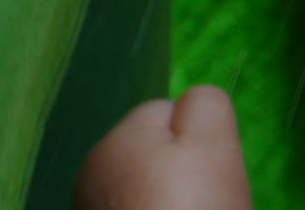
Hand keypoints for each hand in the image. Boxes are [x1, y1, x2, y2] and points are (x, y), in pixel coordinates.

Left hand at [73, 86, 251, 209]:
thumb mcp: (213, 143)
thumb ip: (205, 105)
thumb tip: (193, 103)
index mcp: (116, 138)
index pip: (167, 112)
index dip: (197, 137)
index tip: (212, 168)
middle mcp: (91, 172)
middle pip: (152, 154)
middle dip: (179, 170)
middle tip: (205, 200)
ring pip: (142, 190)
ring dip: (164, 201)